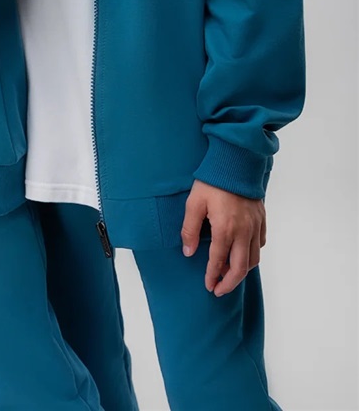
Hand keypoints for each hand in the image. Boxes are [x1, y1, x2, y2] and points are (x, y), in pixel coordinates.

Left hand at [181, 179, 265, 296]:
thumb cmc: (213, 180)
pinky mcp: (261, 218)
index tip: (208, 286)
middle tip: (219, 290)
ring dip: (242, 270)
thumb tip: (188, 252)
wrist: (236, 160)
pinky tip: (243, 253)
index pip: (218, 261)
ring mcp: (255, 225)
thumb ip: (190, 229)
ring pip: (254, 258)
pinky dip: (252, 254)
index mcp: (225, 229)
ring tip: (229, 275)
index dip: (213, 276)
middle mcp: (243, 231)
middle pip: (241, 268)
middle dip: (230, 283)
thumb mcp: (194, 203)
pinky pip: (260, 243)